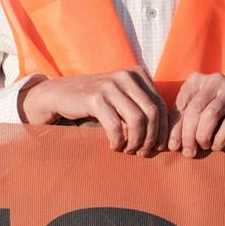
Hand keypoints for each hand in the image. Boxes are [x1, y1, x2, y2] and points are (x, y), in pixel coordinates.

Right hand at [19, 69, 166, 155]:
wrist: (59, 94)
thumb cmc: (94, 100)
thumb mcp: (121, 97)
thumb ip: (141, 106)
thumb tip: (165, 134)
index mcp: (137, 73)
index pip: (160, 104)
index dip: (162, 129)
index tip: (156, 146)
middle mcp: (126, 76)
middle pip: (152, 112)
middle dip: (151, 137)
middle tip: (142, 152)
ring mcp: (110, 86)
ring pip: (137, 120)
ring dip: (136, 141)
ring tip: (129, 150)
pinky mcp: (95, 98)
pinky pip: (116, 126)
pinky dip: (118, 140)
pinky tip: (114, 146)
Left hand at [166, 72, 224, 156]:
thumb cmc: (214, 114)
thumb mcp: (195, 115)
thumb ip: (182, 123)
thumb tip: (171, 145)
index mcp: (196, 80)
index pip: (180, 105)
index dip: (175, 128)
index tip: (172, 147)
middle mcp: (213, 80)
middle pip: (195, 109)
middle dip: (188, 134)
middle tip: (188, 152)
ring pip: (210, 115)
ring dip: (203, 136)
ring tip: (203, 147)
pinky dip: (220, 138)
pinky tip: (216, 147)